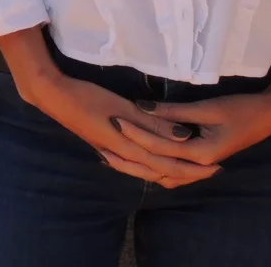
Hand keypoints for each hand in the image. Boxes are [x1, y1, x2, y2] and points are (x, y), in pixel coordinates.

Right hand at [0, 26, 217, 188]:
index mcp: (129, 148)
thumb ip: (154, 123)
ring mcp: (111, 153)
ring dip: (171, 172)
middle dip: (188, 174)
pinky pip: (135, 165)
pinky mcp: (105, 146)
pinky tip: (154, 164)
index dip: (194, 167)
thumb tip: (185, 136)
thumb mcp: (123, 107)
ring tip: (190, 169)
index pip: (169, 165)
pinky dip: (151, 168)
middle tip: (212, 171)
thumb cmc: (88, 97)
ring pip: (147, 172)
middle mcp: (122, 157)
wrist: (54, 97)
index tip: (217, 165)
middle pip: (161, 172)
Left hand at [124, 43, 270, 168]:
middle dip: (131, 155)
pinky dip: (156, 166)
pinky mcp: (202, 160)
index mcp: (201, 154)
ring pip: (165, 173)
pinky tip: (139, 158)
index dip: (136, 132)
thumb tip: (141, 107)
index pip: (159, 146)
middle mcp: (200, 165)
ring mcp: (201, 165)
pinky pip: (174, 170)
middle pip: (158, 165)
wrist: (269, 116)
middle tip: (105, 143)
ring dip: (141, 166)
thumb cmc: (240, 109)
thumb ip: (173, 111)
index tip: (115, 118)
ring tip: (114, 156)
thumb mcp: (206, 108)